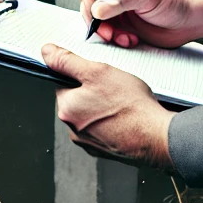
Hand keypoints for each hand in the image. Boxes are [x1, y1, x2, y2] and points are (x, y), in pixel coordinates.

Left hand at [42, 43, 173, 166]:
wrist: (155, 136)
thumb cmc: (130, 105)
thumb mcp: (97, 71)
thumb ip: (68, 61)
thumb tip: (47, 52)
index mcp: (66, 109)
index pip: (64, 82)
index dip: (83, 74)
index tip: (98, 75)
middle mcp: (73, 129)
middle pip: (78, 99)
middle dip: (94, 91)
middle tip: (113, 87)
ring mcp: (89, 143)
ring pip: (91, 114)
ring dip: (103, 107)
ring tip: (122, 102)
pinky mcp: (105, 150)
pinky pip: (103, 129)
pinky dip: (112, 122)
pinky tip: (126, 116)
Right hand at [79, 0, 202, 48]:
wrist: (189, 22)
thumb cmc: (173, 2)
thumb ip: (121, 1)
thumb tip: (97, 9)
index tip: (95, 12)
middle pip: (88, 4)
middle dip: (96, 21)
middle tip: (107, 32)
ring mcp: (118, 11)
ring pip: (96, 22)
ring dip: (106, 33)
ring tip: (123, 38)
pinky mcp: (123, 27)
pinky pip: (107, 35)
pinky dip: (115, 41)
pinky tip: (131, 41)